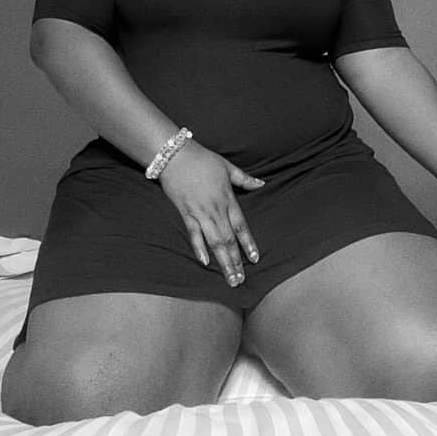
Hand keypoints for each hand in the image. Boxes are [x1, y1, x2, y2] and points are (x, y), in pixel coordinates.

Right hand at [158, 139, 264, 287]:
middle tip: (240, 280)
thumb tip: (261, 183)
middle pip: (229, 239)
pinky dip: (199, 248)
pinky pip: (193, 234)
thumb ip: (244, 179)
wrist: (175, 155)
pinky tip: (205, 263)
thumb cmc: (202, 159)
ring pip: (214, 242)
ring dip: (222, 261)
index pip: (241, 226)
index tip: (255, 259)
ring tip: (228, 277)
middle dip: (236, 261)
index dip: (248, 243)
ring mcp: (200, 213)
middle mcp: (215, 209)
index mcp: (227, 199)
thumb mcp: (227, 166)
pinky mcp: (185, 213)